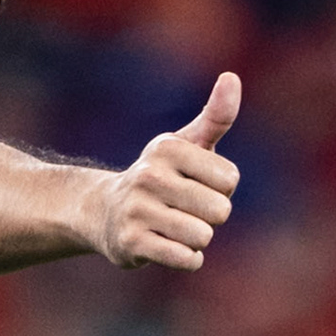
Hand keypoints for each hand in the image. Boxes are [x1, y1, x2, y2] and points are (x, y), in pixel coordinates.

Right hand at [89, 71, 240, 270]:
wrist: (104, 212)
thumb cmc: (160, 177)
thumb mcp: (186, 144)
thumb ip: (216, 116)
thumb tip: (232, 77)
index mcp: (167, 148)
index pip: (230, 180)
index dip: (219, 189)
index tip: (194, 185)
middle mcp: (149, 175)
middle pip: (219, 210)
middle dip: (209, 217)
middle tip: (182, 210)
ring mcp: (136, 210)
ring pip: (203, 236)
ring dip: (197, 239)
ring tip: (173, 227)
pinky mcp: (130, 243)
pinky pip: (186, 259)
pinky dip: (187, 259)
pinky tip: (168, 246)